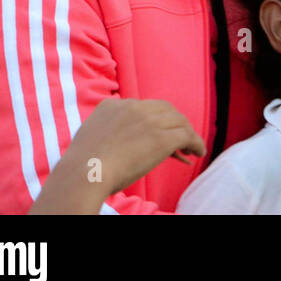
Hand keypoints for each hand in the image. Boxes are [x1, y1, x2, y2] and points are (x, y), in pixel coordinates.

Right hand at [78, 98, 205, 193]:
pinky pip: (187, 136)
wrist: (83, 174)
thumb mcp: (91, 139)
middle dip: (174, 124)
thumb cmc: (82, 168)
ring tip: (192, 147)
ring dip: (187, 134)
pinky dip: (196, 143)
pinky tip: (198, 152)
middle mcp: (132, 107)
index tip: (161, 133)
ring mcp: (149, 121)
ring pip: (179, 121)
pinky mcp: (162, 137)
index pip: (144, 108)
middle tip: (180, 139)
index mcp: (112, 106)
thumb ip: (107, 133)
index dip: (156, 121)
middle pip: (165, 110)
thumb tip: (121, 144)